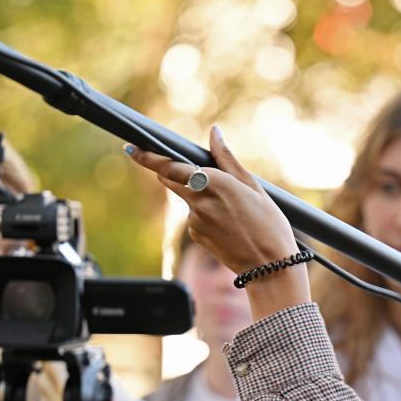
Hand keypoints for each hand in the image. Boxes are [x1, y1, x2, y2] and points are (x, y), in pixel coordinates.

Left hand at [126, 127, 298, 274]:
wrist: (269, 267)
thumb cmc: (269, 224)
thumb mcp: (253, 186)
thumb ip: (227, 158)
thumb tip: (214, 132)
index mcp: (214, 182)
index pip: (170, 166)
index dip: (147, 157)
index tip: (131, 149)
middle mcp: (199, 201)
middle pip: (170, 179)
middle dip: (174, 172)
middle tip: (202, 178)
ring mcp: (194, 220)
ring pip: (187, 199)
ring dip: (199, 197)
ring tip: (234, 212)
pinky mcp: (196, 235)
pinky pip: (195, 218)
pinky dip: (206, 215)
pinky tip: (229, 225)